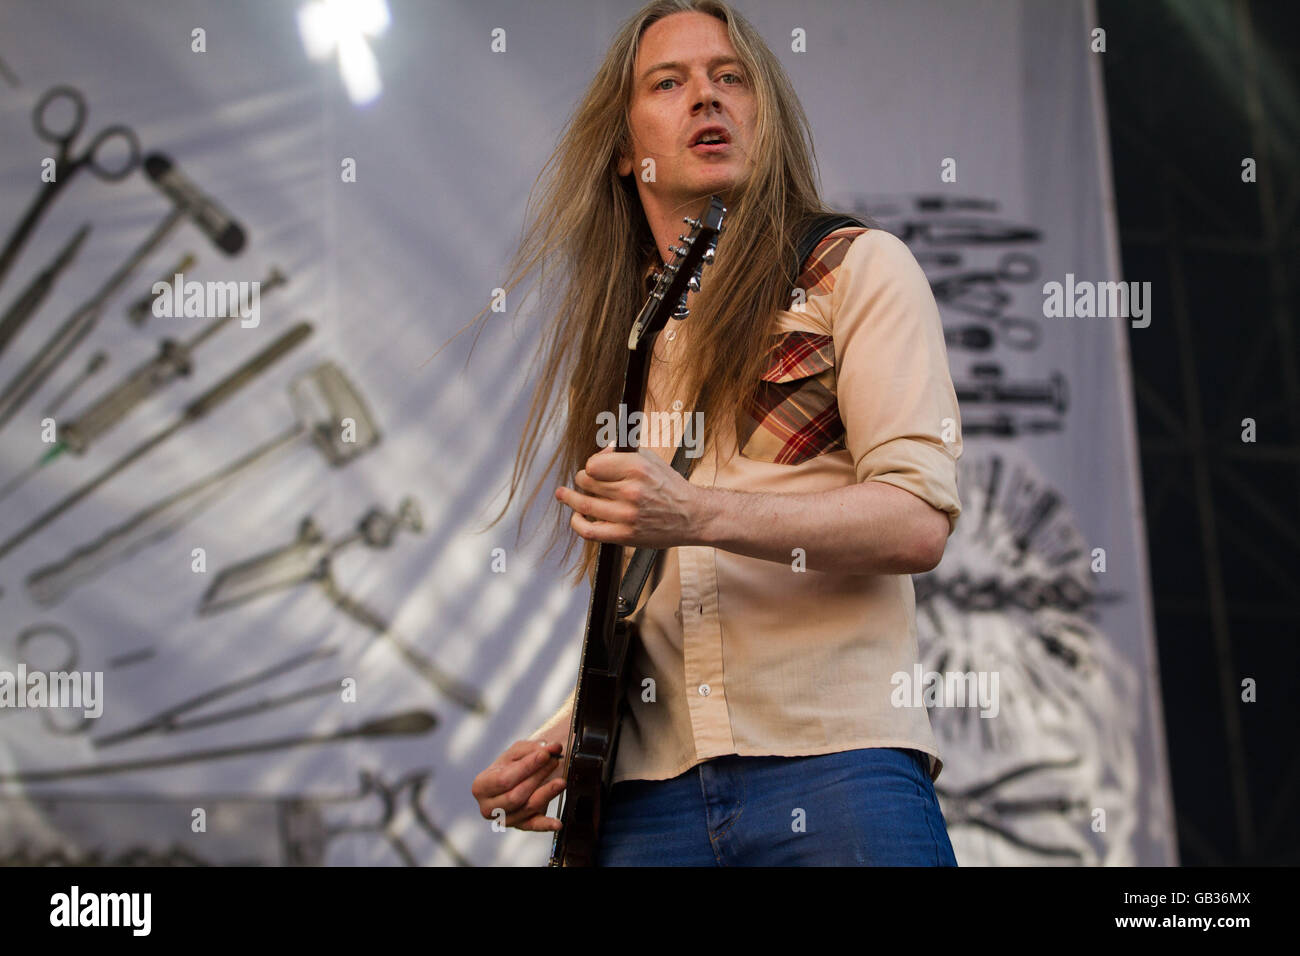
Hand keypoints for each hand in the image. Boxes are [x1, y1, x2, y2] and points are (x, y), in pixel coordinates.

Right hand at [471, 739, 565, 831]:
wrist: (517, 778)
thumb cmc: (513, 764)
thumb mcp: (518, 751)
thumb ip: (534, 748)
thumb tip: (553, 748)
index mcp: (481, 786)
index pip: (504, 779)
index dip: (526, 767)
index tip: (545, 754)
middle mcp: (488, 807)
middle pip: (516, 795)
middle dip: (538, 777)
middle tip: (555, 762)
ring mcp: (504, 819)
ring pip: (527, 808)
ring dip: (547, 793)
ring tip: (561, 781)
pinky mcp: (521, 826)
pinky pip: (534, 826)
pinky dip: (546, 825)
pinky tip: (558, 823)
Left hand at [556, 445, 701, 548]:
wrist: (692, 516)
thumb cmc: (670, 487)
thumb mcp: (651, 459)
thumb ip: (623, 453)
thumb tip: (599, 452)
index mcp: (637, 468)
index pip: (593, 464)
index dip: (591, 465)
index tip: (594, 469)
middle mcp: (631, 490)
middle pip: (586, 482)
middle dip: (583, 480)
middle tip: (585, 482)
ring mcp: (627, 515)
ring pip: (584, 504)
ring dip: (571, 499)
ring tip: (564, 495)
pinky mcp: (625, 535)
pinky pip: (589, 530)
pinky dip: (577, 523)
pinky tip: (576, 517)